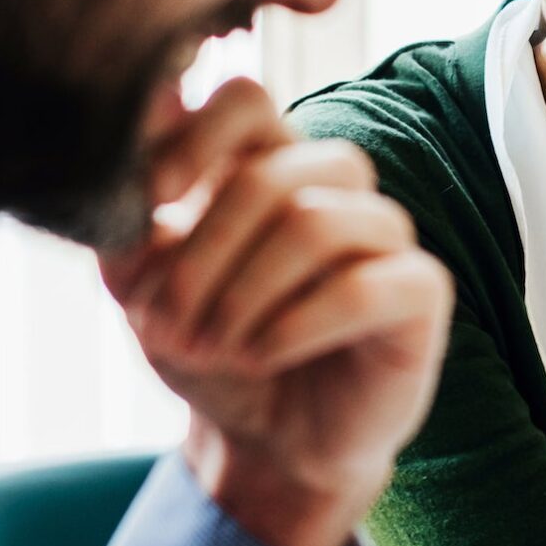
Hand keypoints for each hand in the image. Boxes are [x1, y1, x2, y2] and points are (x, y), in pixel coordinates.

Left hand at [101, 79, 451, 545]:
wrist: (267, 445)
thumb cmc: (211, 351)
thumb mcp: (143, 288)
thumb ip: (128, 214)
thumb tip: (123, 135)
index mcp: (268, 163)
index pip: (246, 100)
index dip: (196, 138)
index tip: (153, 201)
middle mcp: (334, 185)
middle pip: (270, 174)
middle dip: (201, 258)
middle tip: (165, 325)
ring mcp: (385, 232)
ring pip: (314, 223)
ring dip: (243, 296)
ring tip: (212, 349)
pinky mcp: (422, 291)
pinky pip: (362, 287)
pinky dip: (294, 326)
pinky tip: (261, 357)